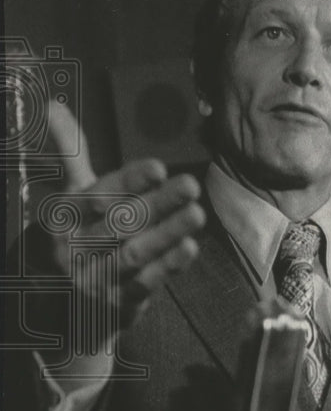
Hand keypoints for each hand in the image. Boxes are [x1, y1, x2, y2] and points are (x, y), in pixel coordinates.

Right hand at [25, 103, 204, 373]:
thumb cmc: (82, 234)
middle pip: (120, 221)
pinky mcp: (114, 303)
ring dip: (168, 233)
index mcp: (65, 216)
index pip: (99, 193)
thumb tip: (53, 104)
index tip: (159, 166)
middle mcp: (76, 246)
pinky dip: (168, 266)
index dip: (130, 180)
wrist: (66, 306)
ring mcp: (95, 276)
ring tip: (198, 213)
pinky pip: (145, 281)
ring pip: (135, 251)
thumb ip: (70, 153)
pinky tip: (190, 248)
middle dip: (157, 203)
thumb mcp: (73, 196)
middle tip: (192, 184)